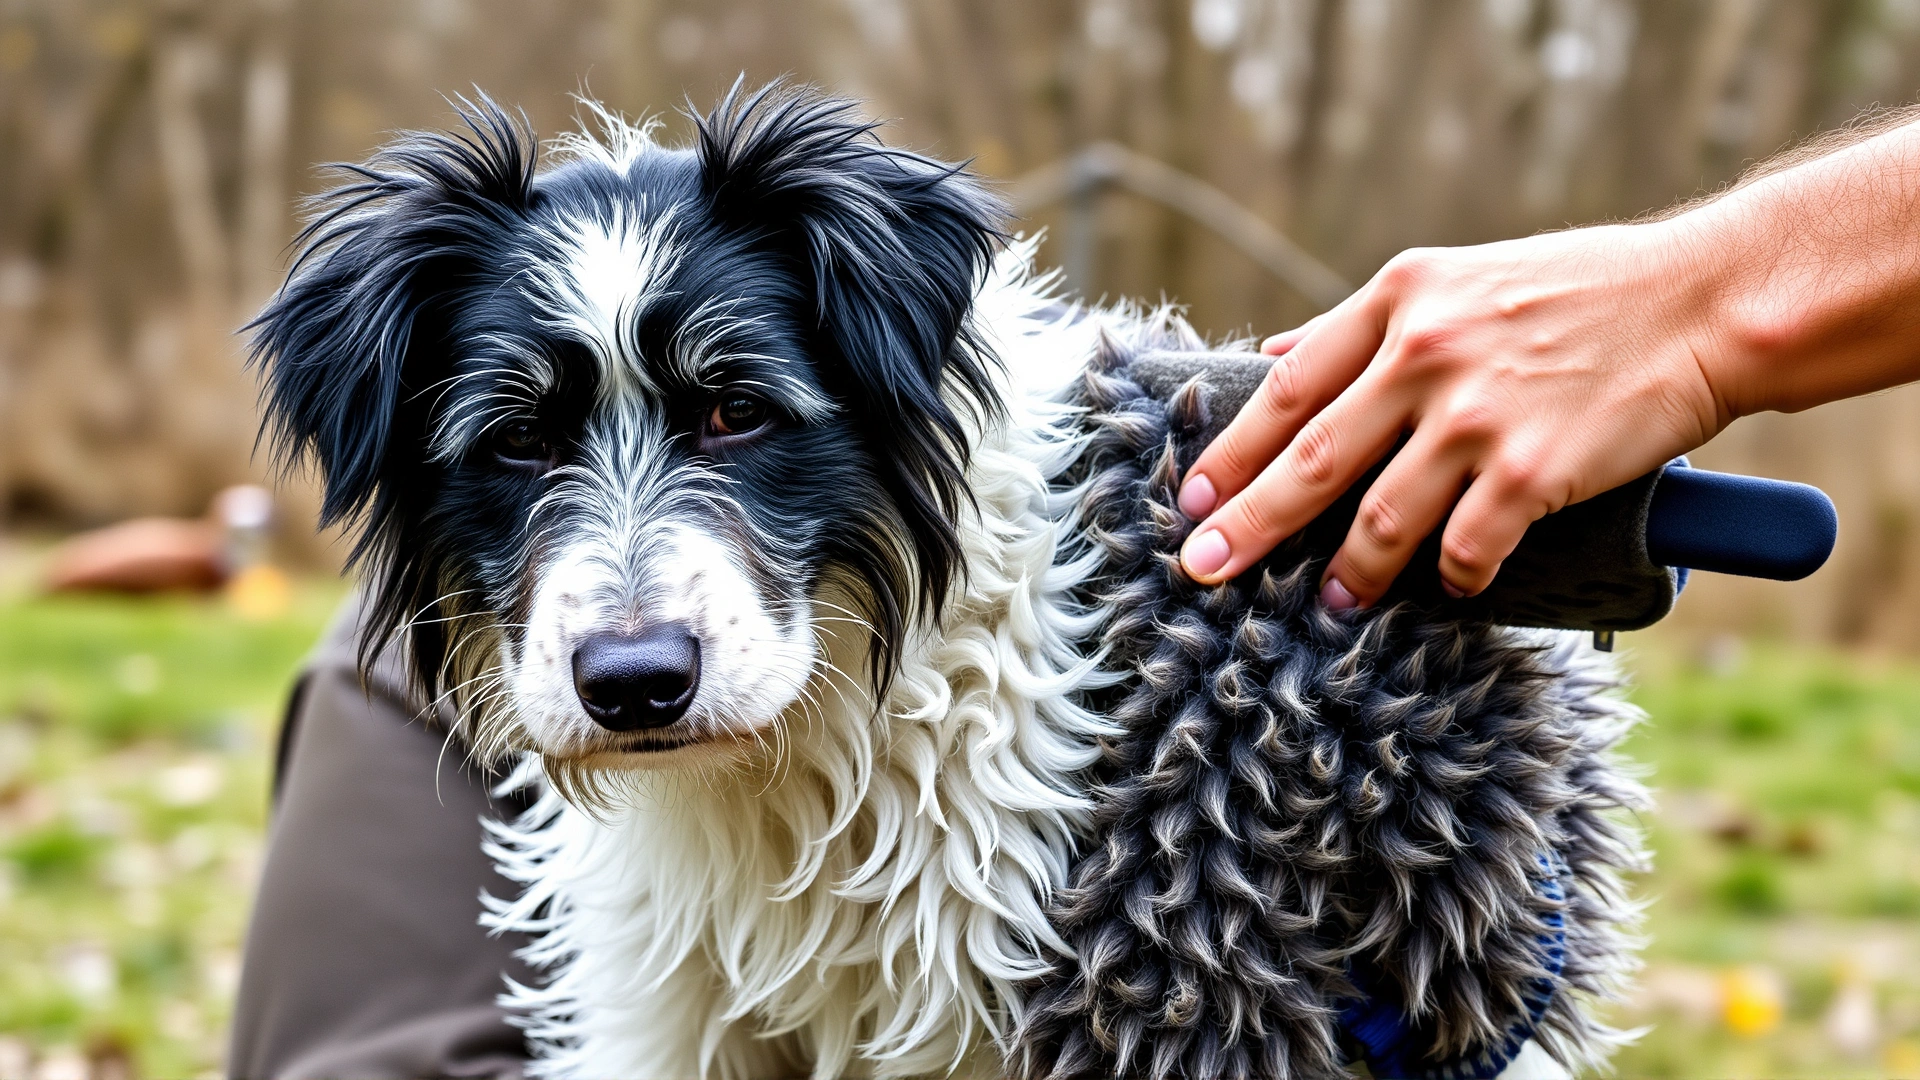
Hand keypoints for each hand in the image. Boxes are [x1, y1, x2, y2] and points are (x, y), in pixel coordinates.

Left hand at [1175, 219, 1730, 606]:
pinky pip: (1466, 548)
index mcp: (1398, 300)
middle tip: (1202, 569)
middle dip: (1247, 524)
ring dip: (1349, 572)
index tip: (1190, 499)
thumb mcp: (1454, 279)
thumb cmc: (1576, 292)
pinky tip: (1449, 588)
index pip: (1287, 386)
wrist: (1700, 301)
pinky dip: (1452, 576)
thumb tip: (1274, 354)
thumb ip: (1364, 325)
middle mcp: (1425, 353)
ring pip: (1380, 517)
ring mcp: (1477, 414)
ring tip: (1332, 601)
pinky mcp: (1533, 470)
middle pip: (1310, 459)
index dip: (1231, 450)